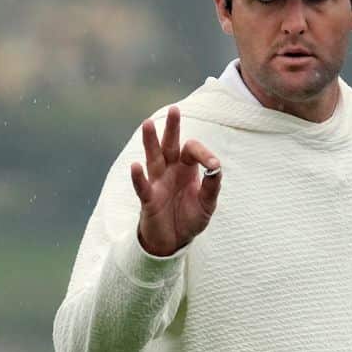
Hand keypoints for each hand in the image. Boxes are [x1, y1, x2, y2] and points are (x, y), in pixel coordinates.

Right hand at [130, 106, 221, 256]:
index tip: (214, 165)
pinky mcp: (148, 199)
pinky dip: (138, 177)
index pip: (192, 151)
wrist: (174, 242)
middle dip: (172, 128)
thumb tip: (216, 168)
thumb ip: (212, 186)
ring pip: (153, 158)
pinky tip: (134, 165)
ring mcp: (157, 183)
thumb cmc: (190, 218)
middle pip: (170, 145)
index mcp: (186, 169)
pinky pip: (143, 186)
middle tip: (175, 109)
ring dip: (150, 142)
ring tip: (148, 124)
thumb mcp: (208, 204)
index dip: (204, 154)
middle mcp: (170, 171)